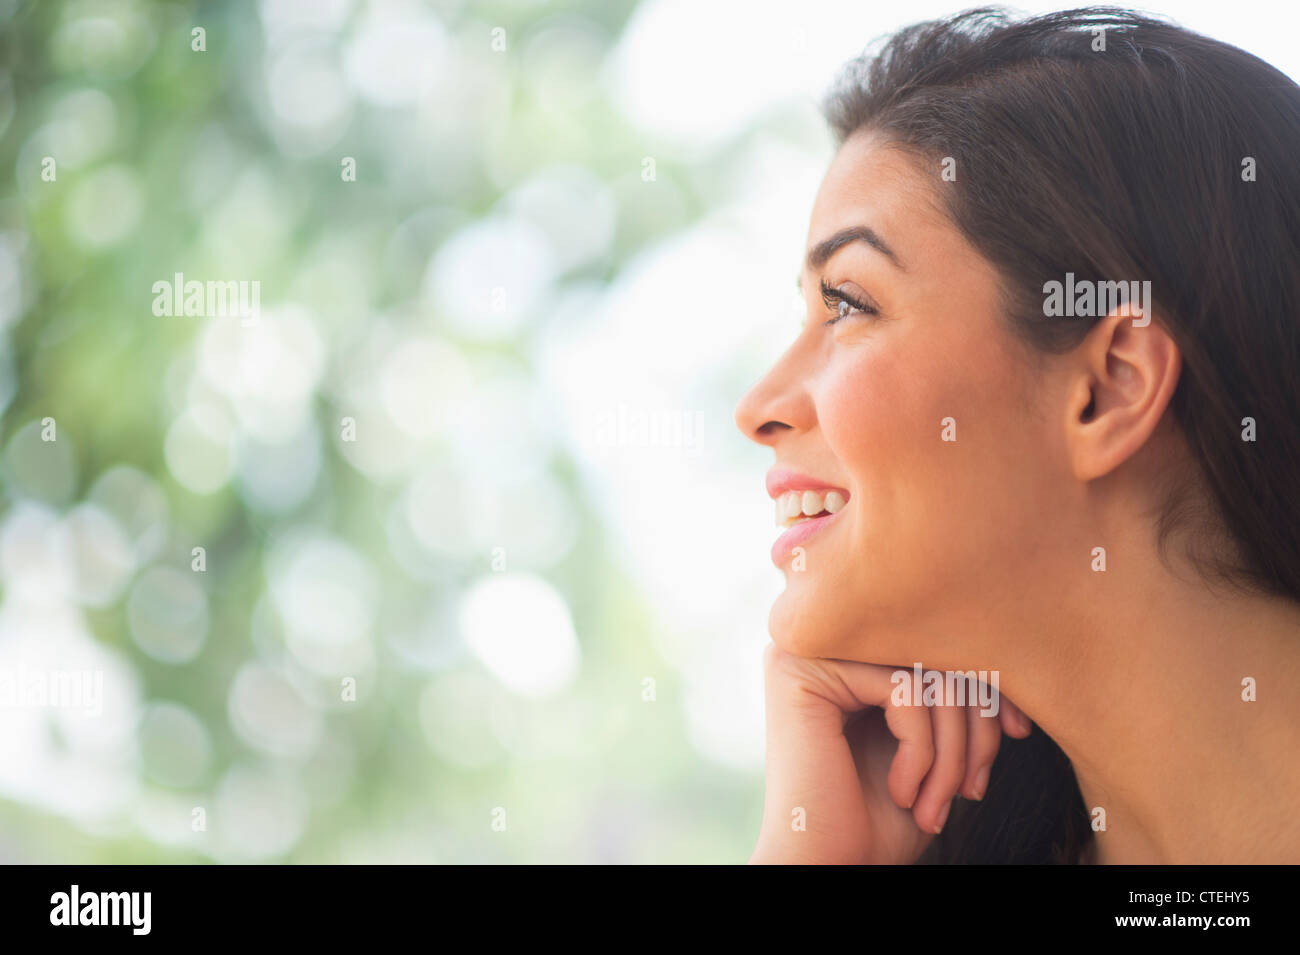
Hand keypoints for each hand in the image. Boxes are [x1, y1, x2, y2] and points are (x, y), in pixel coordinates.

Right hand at [749, 643, 1031, 863]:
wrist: (827, 869)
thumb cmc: (878, 819)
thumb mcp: (934, 741)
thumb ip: (956, 685)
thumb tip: (1013, 639)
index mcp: (852, 648)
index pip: (941, 640)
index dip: (989, 686)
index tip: (1016, 735)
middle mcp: (825, 638)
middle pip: (936, 649)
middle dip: (975, 726)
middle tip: (973, 790)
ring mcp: (807, 650)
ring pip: (926, 670)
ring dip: (952, 749)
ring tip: (938, 803)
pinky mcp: (801, 672)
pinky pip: (903, 689)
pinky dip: (922, 751)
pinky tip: (904, 793)